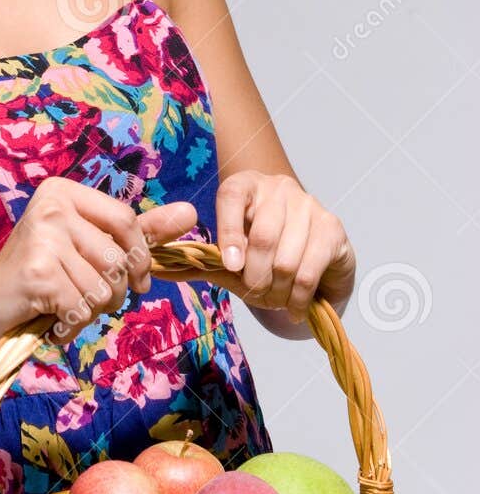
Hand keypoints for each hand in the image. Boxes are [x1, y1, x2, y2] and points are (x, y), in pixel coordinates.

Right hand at [0, 176, 199, 350]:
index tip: (137, 282)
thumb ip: (140, 232)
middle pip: (118, 257)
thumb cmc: (43, 275)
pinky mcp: (37, 271)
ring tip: (65, 306)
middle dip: (114, 291)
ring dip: (91, 310)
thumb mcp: (90, 247)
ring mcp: (42, 236)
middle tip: (87, 298)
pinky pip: (81, 307)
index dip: (139, 258)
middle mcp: (51, 206)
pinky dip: (72, 324)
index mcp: (65, 192)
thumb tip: (191, 212)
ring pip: (103, 287)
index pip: (126, 220)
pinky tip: (52, 319)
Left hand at [212, 171, 355, 322]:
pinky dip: (297, 298)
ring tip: (274, 300)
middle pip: (262, 238)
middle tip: (255, 294)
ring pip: (286, 260)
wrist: (309, 255)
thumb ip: (200, 262)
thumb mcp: (229, 257)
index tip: (231, 266)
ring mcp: (309, 205)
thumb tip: (162, 270)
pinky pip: (309, 272)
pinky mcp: (332, 228)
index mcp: (245, 186)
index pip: (231, 198)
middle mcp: (278, 188)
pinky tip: (293, 307)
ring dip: (277, 292)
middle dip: (255, 278)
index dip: (228, 234)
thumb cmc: (262, 254)